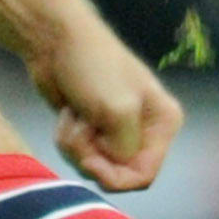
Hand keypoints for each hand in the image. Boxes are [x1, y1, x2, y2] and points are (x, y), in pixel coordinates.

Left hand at [27, 10, 181, 190]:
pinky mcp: (92, 130)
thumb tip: (117, 167)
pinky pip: (79, 155)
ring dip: (76, 146)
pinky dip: (68, 140)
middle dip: (92, 157)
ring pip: (95, 167)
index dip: (116, 177)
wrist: (55, 41)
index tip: (89, 162)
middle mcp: (145, 131)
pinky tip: (67, 115)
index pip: (145, 174)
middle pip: (118, 174)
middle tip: (79, 130)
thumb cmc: (93, 67)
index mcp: (163, 123)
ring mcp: (117, 131)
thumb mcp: (117, 110)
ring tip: (74, 116)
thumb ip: (126, 149)